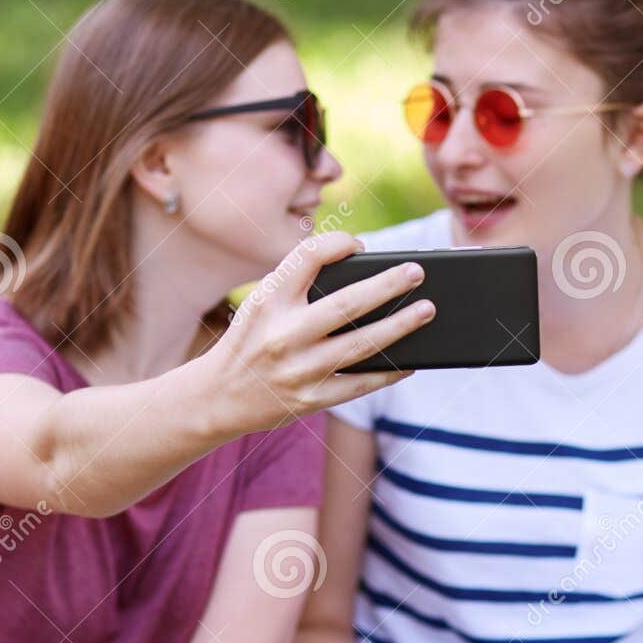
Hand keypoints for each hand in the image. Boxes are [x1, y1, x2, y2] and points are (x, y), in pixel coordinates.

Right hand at [199, 232, 434, 436]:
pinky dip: (388, 372)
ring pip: (360, 345)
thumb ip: (298, 285)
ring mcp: (298, 369)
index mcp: (269, 300)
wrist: (216, 397)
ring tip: (426, 309)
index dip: (339, 243)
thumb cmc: (249, 341)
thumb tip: (361, 270)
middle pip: (347, 304)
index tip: (360, 244)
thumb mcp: (260, 304)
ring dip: (400, 326)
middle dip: (388, 286)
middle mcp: (283, 334)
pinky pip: (358, 384)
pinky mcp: (309, 399)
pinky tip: (409, 361)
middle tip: (418, 272)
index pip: (308, 256)